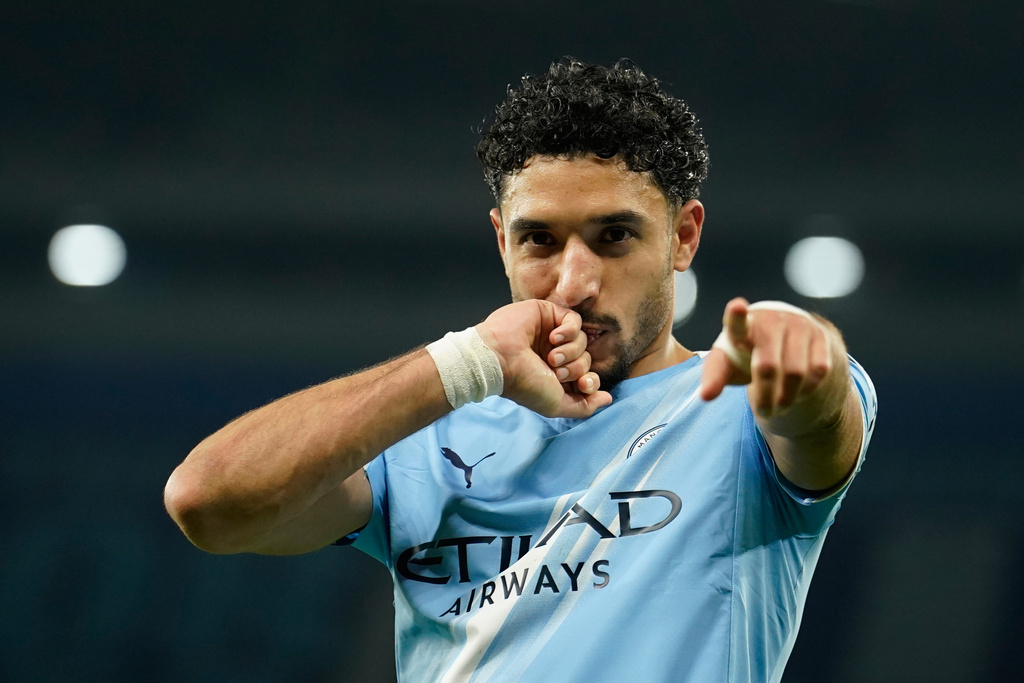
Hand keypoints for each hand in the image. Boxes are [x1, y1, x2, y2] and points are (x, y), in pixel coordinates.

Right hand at [477, 300, 612, 417]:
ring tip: (551, 357)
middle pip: (586, 359)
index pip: (587, 376)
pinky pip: (575, 320)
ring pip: (583, 340)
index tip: (583, 384)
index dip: (591, 381)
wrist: (499, 361)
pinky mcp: (548, 314)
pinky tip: (554, 338)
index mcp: (556, 376)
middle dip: (576, 367)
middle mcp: (555, 355)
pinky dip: (569, 331)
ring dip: (571, 351)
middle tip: (555, 371)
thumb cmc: (524, 384)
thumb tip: (608, 399)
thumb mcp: (556, 404)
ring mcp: (552, 334)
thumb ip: (584, 406)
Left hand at [699, 298, 833, 418]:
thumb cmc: (744, 352)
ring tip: (779, 407)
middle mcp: (771, 319)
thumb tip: (705, 396)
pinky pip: (818, 370)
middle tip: (764, 412)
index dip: (736, 315)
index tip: (736, 307)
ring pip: (796, 373)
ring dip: (787, 397)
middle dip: (765, 396)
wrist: (781, 336)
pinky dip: (807, 389)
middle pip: (768, 367)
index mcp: (742, 325)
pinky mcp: (819, 334)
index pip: (737, 321)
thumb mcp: (726, 362)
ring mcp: (798, 324)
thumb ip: (713, 377)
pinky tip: (797, 392)